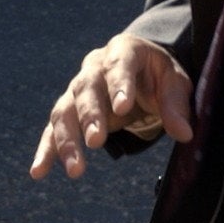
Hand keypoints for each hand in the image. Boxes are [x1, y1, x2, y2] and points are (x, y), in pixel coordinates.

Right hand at [29, 34, 192, 179]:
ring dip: (67, 140)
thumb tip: (183, 133)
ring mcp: (77, 89)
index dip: (120, 84)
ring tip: (75, 170)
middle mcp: (94, 67)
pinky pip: (53, 130)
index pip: (119, 64)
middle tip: (96, 141)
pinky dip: (47, 150)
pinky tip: (39, 171)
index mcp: (123, 50)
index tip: (123, 107)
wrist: (139, 71)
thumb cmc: (158, 75)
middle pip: (86, 88)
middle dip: (90, 115)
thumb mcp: (175, 82)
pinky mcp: (69, 111)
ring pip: (64, 111)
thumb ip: (177, 105)